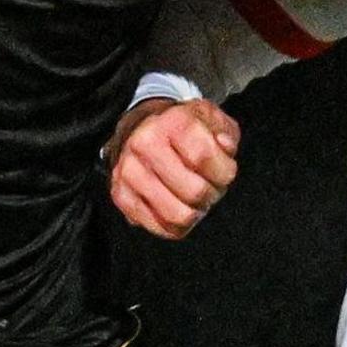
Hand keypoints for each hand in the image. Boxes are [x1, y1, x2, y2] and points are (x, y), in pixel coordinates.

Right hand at [106, 97, 240, 239]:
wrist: (142, 130)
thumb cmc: (181, 129)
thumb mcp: (212, 119)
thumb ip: (225, 132)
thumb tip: (224, 146)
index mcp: (171, 122)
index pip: (203, 157)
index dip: (224, 172)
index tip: (225, 172)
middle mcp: (145, 144)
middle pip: (193, 191)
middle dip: (211, 195)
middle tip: (209, 187)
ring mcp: (130, 171)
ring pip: (176, 215)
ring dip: (193, 213)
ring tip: (193, 199)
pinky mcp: (121, 195)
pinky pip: (157, 227)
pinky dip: (174, 225)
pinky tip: (178, 207)